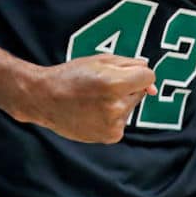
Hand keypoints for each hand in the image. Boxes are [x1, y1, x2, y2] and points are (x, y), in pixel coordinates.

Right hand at [4, 54, 155, 143]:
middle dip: (126, 87)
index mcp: (114, 84)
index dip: (137, 73)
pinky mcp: (110, 136)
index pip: (148, 77)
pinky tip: (93, 112)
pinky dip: (113, 116)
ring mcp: (113, 124)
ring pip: (130, 107)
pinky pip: (122, 121)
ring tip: (93, 99)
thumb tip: (151, 79)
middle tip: (100, 85)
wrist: (44, 99)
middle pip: (139, 92)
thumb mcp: (99, 60)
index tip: (123, 73)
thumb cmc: (70, 75)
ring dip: (119, 102)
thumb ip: (129, 65)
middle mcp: (116, 106)